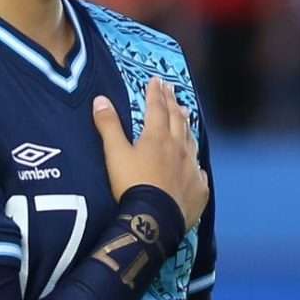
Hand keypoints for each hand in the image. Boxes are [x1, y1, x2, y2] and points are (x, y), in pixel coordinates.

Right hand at [92, 85, 209, 228]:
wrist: (154, 218)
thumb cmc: (132, 184)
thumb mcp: (115, 153)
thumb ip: (108, 126)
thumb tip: (100, 99)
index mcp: (158, 137)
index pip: (157, 108)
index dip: (155, 93)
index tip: (156, 80)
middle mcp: (179, 148)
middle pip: (177, 120)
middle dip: (173, 103)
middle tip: (171, 90)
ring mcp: (191, 168)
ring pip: (191, 141)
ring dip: (187, 126)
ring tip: (186, 114)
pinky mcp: (198, 189)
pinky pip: (199, 172)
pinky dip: (196, 164)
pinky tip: (196, 165)